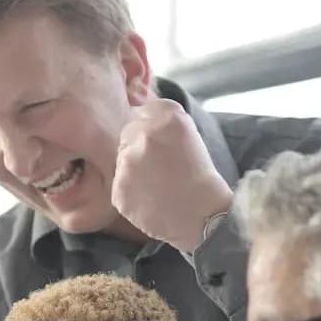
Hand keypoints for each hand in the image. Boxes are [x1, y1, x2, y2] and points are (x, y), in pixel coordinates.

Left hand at [112, 97, 232, 252]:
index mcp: (167, 117)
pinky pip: (119, 186)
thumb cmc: (198, 174)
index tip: (162, 146)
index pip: (141, 112)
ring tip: (157, 184)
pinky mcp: (119, 190)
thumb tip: (134, 106)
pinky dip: (131, 193)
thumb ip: (160, 117)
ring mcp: (128, 164)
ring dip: (133, 170)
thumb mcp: (187, 132)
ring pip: (121, 160)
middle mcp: (144, 135)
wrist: (201, 214)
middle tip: (160, 167)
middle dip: (138, 149)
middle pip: (127, 135)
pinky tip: (151, 198)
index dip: (150, 131)